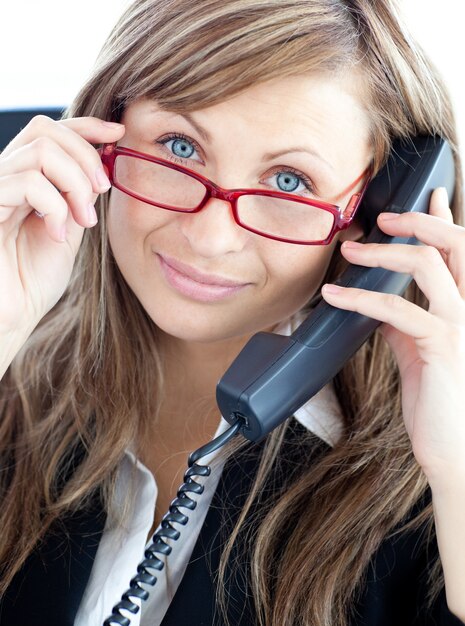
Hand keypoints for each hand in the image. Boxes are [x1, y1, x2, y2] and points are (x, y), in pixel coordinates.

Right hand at [0, 115, 124, 335]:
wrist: (9, 318)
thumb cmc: (32, 281)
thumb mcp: (67, 230)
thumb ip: (78, 196)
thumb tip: (101, 163)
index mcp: (22, 180)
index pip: (49, 132)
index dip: (85, 126)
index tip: (118, 134)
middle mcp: (3, 177)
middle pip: (45, 130)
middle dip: (85, 156)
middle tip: (103, 192)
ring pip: (41, 151)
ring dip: (76, 184)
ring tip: (84, 221)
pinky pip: (28, 181)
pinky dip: (55, 206)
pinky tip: (57, 234)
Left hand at [321, 188, 464, 486]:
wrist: (454, 447)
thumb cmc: (439, 400)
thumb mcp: (420, 352)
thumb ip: (404, 324)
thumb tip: (378, 306)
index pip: (461, 251)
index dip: (444, 218)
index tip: (428, 196)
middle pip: (456, 242)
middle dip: (418, 220)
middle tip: (383, 218)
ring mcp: (462, 324)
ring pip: (427, 265)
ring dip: (382, 253)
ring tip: (350, 251)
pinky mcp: (442, 345)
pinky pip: (396, 309)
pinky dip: (360, 298)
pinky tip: (334, 296)